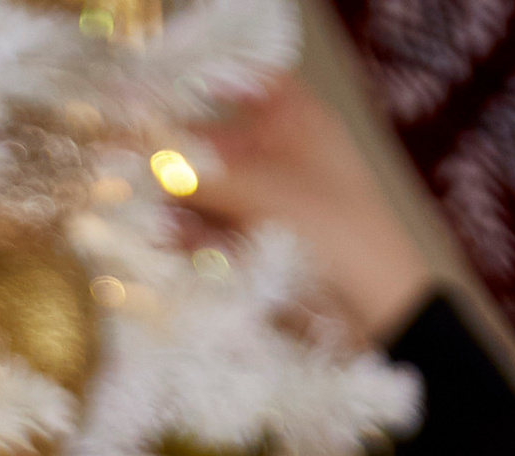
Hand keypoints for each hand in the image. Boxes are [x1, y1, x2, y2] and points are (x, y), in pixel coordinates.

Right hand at [174, 75, 432, 348]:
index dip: (207, 87)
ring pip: (213, 195)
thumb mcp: (268, 194)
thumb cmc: (341, 235)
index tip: (160, 104)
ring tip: (148, 221)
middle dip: (177, 161)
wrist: (381, 310)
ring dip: (180, 207)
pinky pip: (220, 235)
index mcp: (298, 121)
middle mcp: (283, 156)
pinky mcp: (265, 248)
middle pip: (216, 146)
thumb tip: (147, 159)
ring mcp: (273, 204)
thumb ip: (204, 175)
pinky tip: (170, 246)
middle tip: (133, 176)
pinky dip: (195, 239)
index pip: (247, 85)